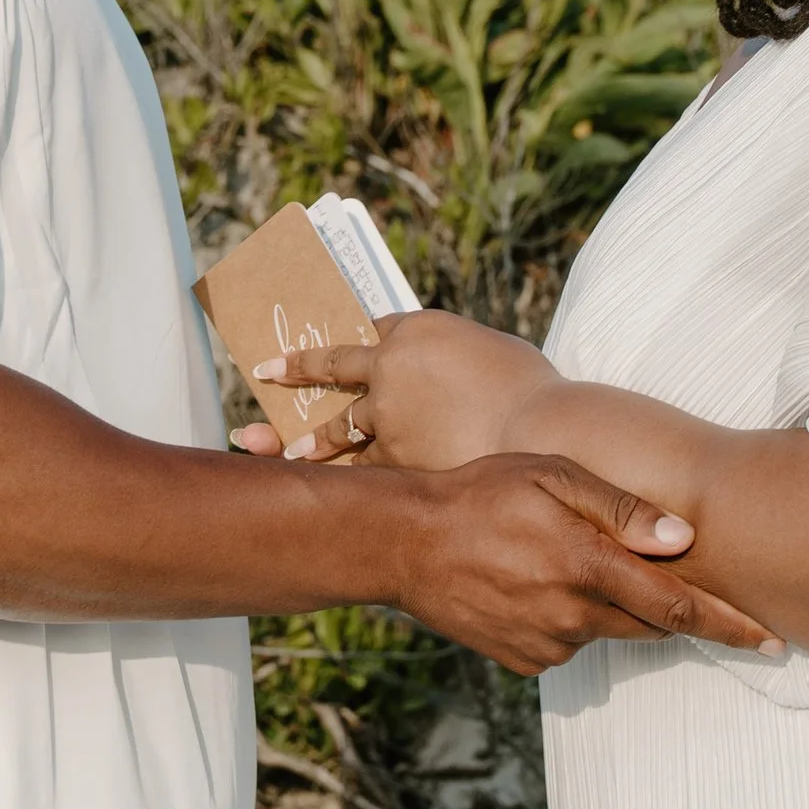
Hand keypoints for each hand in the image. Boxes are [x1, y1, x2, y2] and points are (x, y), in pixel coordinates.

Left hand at [245, 311, 553, 471]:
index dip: (362, 333)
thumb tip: (453, 373)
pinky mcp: (393, 456)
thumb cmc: (532, 390)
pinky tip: (319, 484)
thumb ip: (460, 357)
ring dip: (307, 437)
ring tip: (277, 445)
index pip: (380, 324)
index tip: (345, 335)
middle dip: (297, 367)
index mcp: (417, 328)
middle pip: (333, 365)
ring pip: (337, 424)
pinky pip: (357, 467)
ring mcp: (387, 413)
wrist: (542, 430)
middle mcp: (390, 366)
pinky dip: (337, 475)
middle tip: (266, 371)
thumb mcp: (494, 351)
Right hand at [385, 453, 776, 674]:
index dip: (731, 626)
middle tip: (698, 593)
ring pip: (608, 629)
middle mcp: (572, 615)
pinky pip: (569, 642)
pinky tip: (537, 583)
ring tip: (565, 560)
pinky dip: (572, 617)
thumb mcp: (552, 474)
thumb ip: (621, 508)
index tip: (773, 642)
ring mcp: (547, 644)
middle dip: (679, 612)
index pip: (678, 606)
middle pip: (652, 624)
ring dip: (612, 605)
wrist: (403, 543)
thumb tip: (684, 537)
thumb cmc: (482, 493)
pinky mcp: (524, 662)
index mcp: (588, 566)